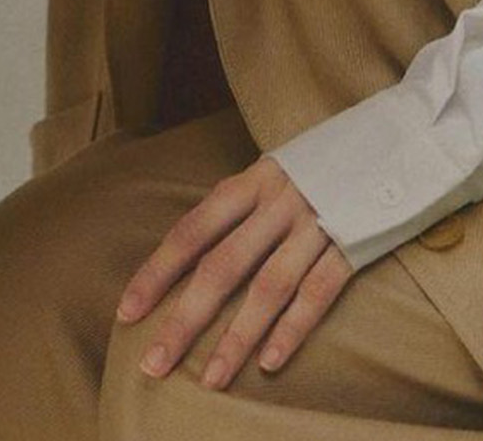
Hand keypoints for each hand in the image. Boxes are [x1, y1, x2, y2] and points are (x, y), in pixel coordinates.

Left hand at [115, 155, 353, 389]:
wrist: (390, 141)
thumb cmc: (316, 166)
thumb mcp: (269, 174)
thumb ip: (237, 209)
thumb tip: (190, 254)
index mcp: (248, 182)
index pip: (191, 232)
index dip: (157, 272)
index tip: (128, 312)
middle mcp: (276, 203)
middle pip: (222, 266)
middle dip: (184, 317)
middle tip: (155, 361)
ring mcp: (315, 224)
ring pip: (268, 287)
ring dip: (236, 337)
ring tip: (210, 378)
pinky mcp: (352, 244)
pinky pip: (317, 292)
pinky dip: (293, 328)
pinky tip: (268, 362)